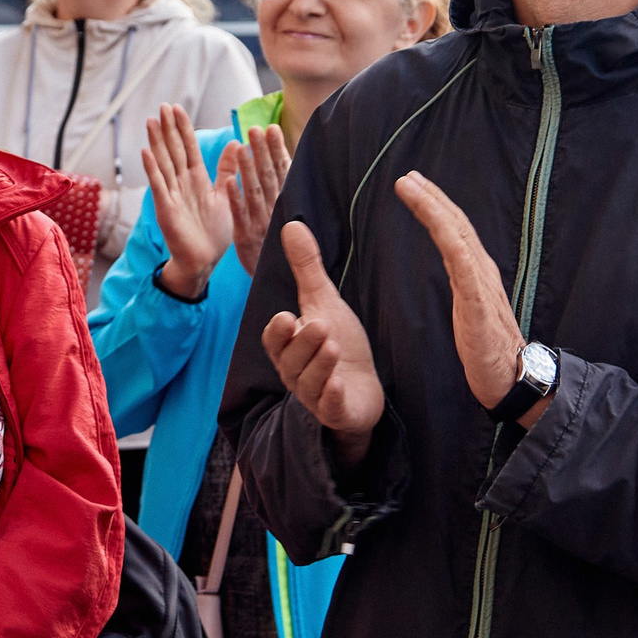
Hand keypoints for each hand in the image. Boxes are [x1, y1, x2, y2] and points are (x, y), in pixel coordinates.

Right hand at [140, 106, 230, 300]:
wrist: (204, 260)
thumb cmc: (214, 231)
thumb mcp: (225, 194)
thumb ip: (228, 169)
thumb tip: (237, 143)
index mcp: (196, 179)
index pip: (189, 147)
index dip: (183, 128)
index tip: (177, 108)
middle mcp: (181, 183)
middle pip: (174, 150)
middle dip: (168, 129)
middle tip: (162, 106)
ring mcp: (171, 195)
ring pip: (164, 163)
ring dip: (157, 142)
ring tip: (151, 121)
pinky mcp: (165, 209)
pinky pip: (158, 186)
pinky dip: (152, 169)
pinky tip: (146, 153)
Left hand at [218, 124, 288, 277]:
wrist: (279, 287)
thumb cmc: (283, 249)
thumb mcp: (287, 218)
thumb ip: (287, 191)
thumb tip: (289, 162)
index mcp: (286, 205)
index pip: (282, 172)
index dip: (276, 151)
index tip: (272, 129)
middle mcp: (275, 213)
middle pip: (269, 178)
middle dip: (262, 153)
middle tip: (256, 129)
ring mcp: (260, 226)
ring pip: (254, 193)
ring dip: (248, 170)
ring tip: (242, 146)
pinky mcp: (245, 239)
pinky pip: (239, 217)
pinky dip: (235, 199)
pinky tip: (229, 182)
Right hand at [260, 221, 382, 464]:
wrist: (362, 390)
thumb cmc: (339, 344)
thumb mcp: (324, 302)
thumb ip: (306, 268)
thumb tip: (291, 224)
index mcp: (289, 347)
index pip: (275, 340)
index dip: (279, 331)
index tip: (287, 316)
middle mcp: (296, 373)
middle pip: (290, 360)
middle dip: (303, 343)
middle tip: (319, 325)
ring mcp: (315, 395)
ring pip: (310, 383)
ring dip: (320, 365)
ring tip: (333, 346)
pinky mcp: (337, 412)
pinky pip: (329, 407)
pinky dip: (332, 397)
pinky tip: (339, 384)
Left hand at [394, 172, 539, 425]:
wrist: (513, 380)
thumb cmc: (489, 350)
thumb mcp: (470, 310)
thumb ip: (463, 285)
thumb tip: (454, 267)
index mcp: (476, 274)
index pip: (455, 231)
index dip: (435, 206)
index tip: (414, 186)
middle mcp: (481, 272)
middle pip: (456, 224)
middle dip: (431, 198)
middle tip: (407, 177)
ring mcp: (482, 286)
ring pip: (456, 236)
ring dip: (433, 208)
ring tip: (410, 188)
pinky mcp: (479, 305)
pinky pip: (464, 266)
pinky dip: (451, 240)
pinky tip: (438, 224)